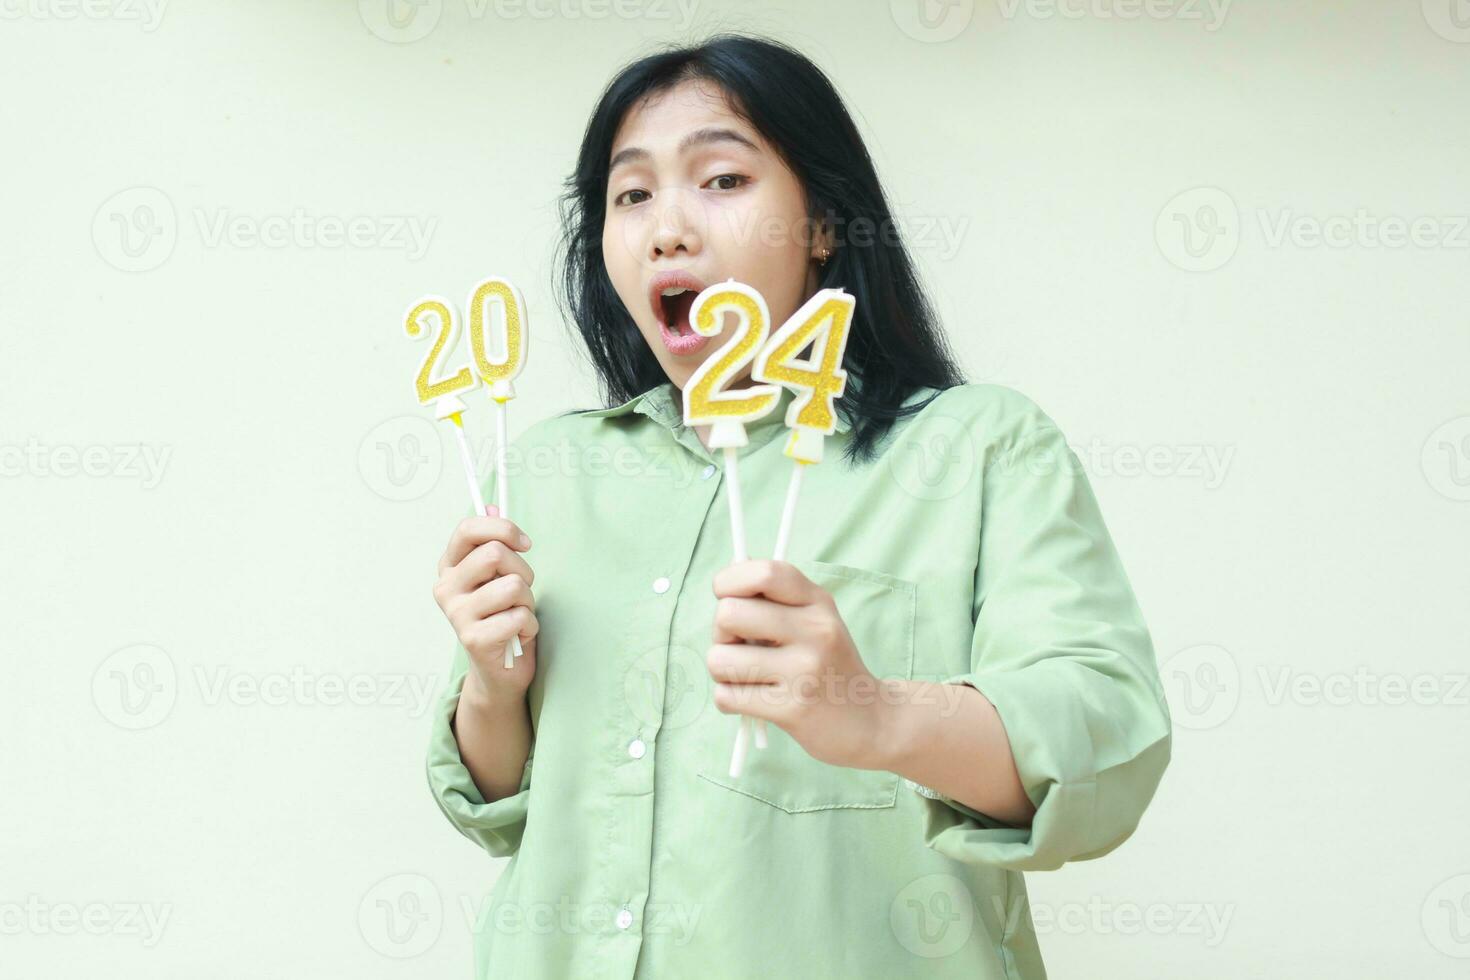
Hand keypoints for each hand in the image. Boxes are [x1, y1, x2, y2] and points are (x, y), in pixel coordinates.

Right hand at [433, 505, 537, 701]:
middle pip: (495, 554)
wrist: (500, 669)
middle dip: (523, 570)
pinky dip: (529, 626)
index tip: (525, 544)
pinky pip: (519, 616)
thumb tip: (491, 506)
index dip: (503, 529)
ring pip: (512, 585)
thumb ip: (493, 542)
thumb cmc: (502, 614)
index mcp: (449, 566)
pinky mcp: (473, 639)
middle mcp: (446, 588)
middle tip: (521, 590)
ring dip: (528, 601)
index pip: (468, 529)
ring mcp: (457, 614)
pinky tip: (516, 636)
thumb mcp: (498, 575)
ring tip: (518, 614)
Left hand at [706, 559, 891, 769]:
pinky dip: (728, 700)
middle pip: (728, 613)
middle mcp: (815, 631)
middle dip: (719, 632)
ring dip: (722, 671)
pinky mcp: (792, 709)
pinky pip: (726, 696)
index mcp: (818, 602)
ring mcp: (804, 671)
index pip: (765, 573)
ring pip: (719, 659)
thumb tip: (724, 582)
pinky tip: (752, 700)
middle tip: (738, 646)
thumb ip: (774, 597)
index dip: (730, 581)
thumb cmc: (828, 665)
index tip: (725, 596)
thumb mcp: (816, 619)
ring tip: (747, 676)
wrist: (870, 722)